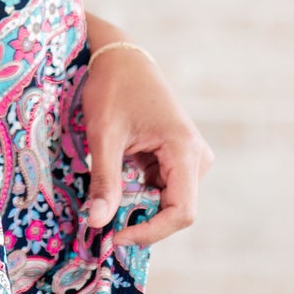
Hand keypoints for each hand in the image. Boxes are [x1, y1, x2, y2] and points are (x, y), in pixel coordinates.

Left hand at [83, 42, 214, 245]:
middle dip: (139, 219)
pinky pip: (160, 187)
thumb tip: (97, 224)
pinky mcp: (177, 157)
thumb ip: (104, 180)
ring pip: (165, 201)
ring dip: (135, 205)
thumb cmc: (113, 89)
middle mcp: (196, 157)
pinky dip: (136, 192)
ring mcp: (189, 157)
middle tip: (101, 219)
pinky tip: (115, 179)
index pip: (181, 212)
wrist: (121, 57)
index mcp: (185, 151)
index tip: (114, 236)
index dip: (149, 231)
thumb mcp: (104, 135)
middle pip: (174, 209)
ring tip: (104, 194)